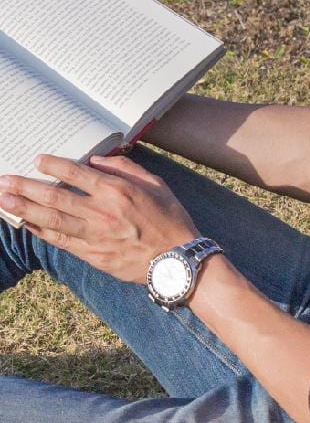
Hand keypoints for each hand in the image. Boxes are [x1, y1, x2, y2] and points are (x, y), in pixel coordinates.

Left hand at [0, 153, 199, 283]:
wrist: (179, 261)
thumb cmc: (171, 221)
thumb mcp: (157, 185)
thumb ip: (125, 169)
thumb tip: (97, 161)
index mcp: (116, 191)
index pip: (75, 172)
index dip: (52, 165)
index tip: (37, 160)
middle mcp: (101, 212)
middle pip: (54, 197)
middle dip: (25, 188)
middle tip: (3, 181)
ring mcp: (96, 236)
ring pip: (51, 220)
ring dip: (24, 210)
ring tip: (4, 201)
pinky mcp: (95, 256)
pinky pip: (62, 242)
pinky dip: (42, 233)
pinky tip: (28, 225)